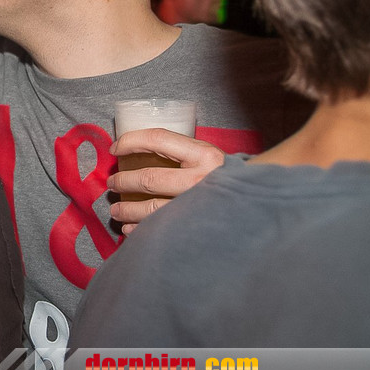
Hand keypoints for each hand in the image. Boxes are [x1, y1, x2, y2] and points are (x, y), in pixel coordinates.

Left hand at [108, 128, 224, 233]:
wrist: (258, 205)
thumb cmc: (223, 177)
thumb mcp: (206, 156)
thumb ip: (178, 151)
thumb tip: (134, 149)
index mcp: (204, 155)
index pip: (157, 139)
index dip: (130, 141)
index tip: (114, 150)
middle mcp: (201, 180)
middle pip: (149, 179)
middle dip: (123, 181)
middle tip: (111, 184)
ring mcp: (198, 207)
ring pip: (151, 209)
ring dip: (126, 210)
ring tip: (116, 211)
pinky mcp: (196, 228)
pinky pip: (159, 230)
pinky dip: (140, 231)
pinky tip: (130, 230)